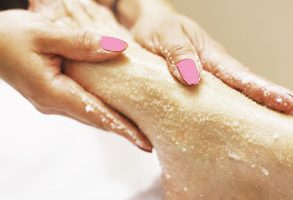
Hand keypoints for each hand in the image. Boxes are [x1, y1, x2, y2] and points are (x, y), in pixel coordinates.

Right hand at [0, 10, 151, 150]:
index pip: (96, 115)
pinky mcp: (54, 94)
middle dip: (123, 131)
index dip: (122, 129)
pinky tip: (115, 111)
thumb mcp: (45, 34)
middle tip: (147, 142)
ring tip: (138, 130)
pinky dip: (102, 112)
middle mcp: (54, 103)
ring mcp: (53, 101)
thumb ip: (82, 42)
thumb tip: (118, 48)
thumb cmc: (9, 36)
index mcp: (52, 92)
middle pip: (96, 121)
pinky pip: (84, 106)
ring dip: (114, 124)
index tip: (143, 142)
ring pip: (91, 116)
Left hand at [131, 11, 292, 113]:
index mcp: (208, 54)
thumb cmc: (157, 29)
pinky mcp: (193, 87)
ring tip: (271, 128)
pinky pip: (211, 102)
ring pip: (230, 96)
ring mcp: (205, 78)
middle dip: (268, 101)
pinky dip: (224, 113)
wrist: (148, 27)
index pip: (239, 75)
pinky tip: (230, 127)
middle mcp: (211, 68)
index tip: (286, 102)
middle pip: (243, 87)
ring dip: (250, 110)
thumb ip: (178, 53)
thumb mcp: (165, 35)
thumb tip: (193, 79)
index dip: (262, 89)